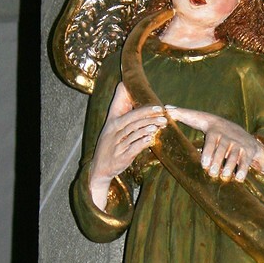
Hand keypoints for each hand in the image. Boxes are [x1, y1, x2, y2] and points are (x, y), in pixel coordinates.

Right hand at [89, 83, 166, 208]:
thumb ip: (122, 115)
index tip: (157, 106)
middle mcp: (114, 132)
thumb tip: (126, 93)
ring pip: (134, 133)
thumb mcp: (111, 129)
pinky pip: (133, 147)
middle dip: (149, 116)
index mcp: (112, 123)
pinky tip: (151, 139)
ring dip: (148, 128)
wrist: (100, 169)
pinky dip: (143, 143)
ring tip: (160, 125)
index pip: (128, 112)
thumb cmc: (110, 146)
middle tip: (164, 115)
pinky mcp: (121, 156)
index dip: (143, 108)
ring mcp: (117, 144)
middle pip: (133, 121)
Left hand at [166, 106, 263, 181]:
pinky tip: (238, 179)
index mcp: (215, 131)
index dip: (208, 152)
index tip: (204, 164)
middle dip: (217, 161)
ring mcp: (239, 144)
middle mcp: (228, 137)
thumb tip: (166, 108)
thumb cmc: (214, 128)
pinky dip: (243, 170)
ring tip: (224, 176)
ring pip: (234, 156)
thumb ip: (184, 114)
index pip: (211, 141)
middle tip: (211, 172)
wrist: (241, 132)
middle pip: (222, 150)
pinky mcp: (248, 151)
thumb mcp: (201, 119)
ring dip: (229, 167)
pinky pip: (246, 161)